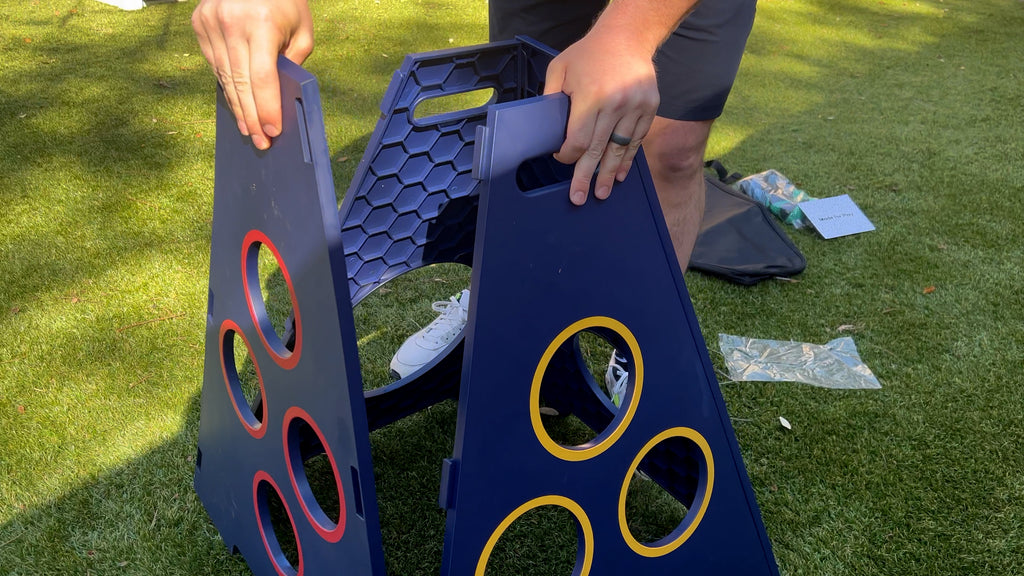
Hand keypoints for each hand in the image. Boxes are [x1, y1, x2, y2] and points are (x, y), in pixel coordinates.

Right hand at [192, 0, 313, 149]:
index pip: (262, 78)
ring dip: (237, 107)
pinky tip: (237, 104)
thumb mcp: (301, 28)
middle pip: (240, 83)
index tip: (273, 132)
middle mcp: (230, 22)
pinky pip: (214, 64)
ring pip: (224, 77)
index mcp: (260, 23)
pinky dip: (227, 86)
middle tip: (261, 141)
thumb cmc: (285, 1)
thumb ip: (292, 62)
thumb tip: (279, 98)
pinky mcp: (199, 23)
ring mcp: (210, 22)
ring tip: (249, 129)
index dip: (267, 109)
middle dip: (252, 117)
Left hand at [543, 29, 659, 205]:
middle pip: (597, 151)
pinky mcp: (649, 108)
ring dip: (609, 173)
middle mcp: (615, 105)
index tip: (562, 158)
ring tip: (602, 193)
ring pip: (619, 149)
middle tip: (579, 197)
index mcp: (591, 97)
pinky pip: (636, 140)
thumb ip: (552, 98)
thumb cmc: (589, 53)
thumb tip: (548, 129)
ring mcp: (635, 107)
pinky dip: (628, 158)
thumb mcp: (561, 69)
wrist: (628, 36)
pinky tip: (620, 173)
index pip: (578, 140)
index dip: (568, 155)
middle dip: (586, 177)